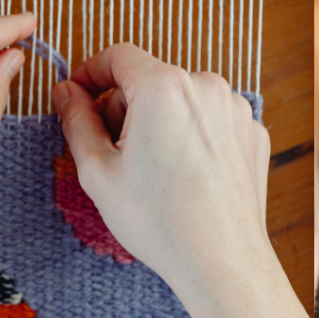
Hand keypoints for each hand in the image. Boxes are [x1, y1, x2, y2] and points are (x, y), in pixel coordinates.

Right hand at [53, 44, 307, 317]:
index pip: (117, 55)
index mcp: (163, 87)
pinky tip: (184, 175)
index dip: (91, 72)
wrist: (221, 262)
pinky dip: (191, 135)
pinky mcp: (252, 133)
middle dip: (125, 106)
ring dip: (159, 120)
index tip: (78, 96)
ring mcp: (235, 110)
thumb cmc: (159, 220)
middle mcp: (205, 86)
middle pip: (150, 79)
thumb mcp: (97, 170)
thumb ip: (76, 120)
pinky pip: (210, 120)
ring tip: (152, 170)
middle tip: (113, 153)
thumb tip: (66, 92)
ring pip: (181, 99)